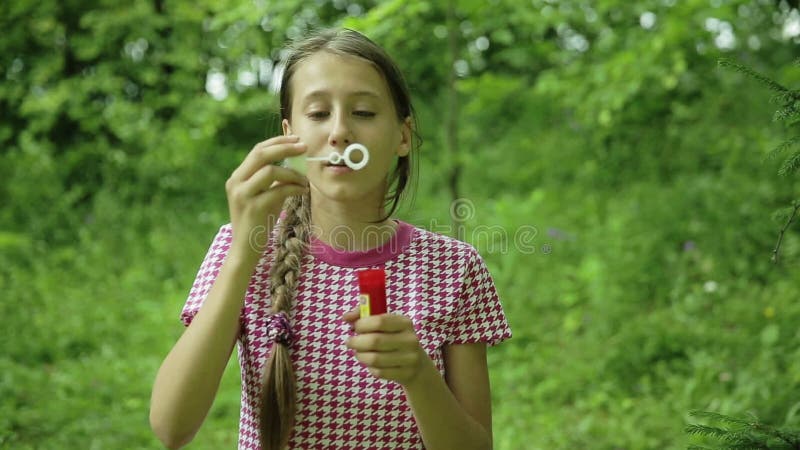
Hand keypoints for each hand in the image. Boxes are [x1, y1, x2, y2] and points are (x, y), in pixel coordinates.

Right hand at [225, 135, 308, 261]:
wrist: (246, 249)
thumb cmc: (258, 221)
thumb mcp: (263, 195)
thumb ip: (273, 180)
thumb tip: (294, 162)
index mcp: (237, 177)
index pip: (258, 150)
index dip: (278, 141)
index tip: (297, 139)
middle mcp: (236, 182)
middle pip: (261, 154)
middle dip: (285, 147)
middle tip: (304, 147)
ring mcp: (242, 195)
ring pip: (269, 171)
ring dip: (292, 173)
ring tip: (304, 180)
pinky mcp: (253, 208)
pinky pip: (277, 190)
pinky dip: (293, 188)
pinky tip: (303, 190)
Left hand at [342, 308, 425, 385]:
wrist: (418, 364)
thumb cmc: (394, 339)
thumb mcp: (385, 324)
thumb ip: (364, 315)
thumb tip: (346, 317)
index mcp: (404, 322)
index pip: (379, 321)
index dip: (362, 324)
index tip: (355, 328)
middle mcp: (410, 339)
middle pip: (374, 341)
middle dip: (356, 342)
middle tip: (350, 342)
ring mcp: (410, 358)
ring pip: (374, 359)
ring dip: (361, 356)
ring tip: (359, 353)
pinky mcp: (406, 374)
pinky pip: (379, 372)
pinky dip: (370, 368)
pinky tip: (371, 364)